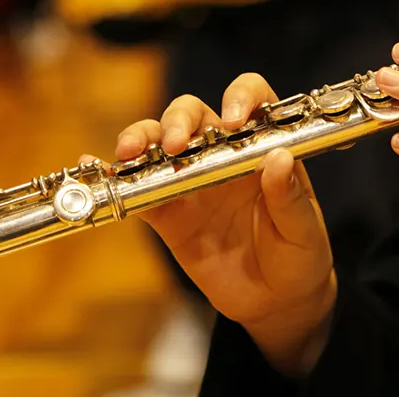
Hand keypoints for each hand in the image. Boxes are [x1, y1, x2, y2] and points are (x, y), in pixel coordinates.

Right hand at [106, 74, 335, 374]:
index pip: (251, 99)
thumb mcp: (304, 232)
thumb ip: (291, 199)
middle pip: (193, 113)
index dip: (240, 96)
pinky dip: (115, 178)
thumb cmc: (299, 257)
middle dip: (178, 120)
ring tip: (129, 153)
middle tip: (174, 145)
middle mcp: (222, 153)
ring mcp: (190, 179)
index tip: (233, 119)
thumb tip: (280, 159)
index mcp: (262, 147)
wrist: (275, 302)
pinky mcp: (167, 212)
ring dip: (141, 138)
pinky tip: (94, 169)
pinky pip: (137, 189)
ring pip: (158, 142)